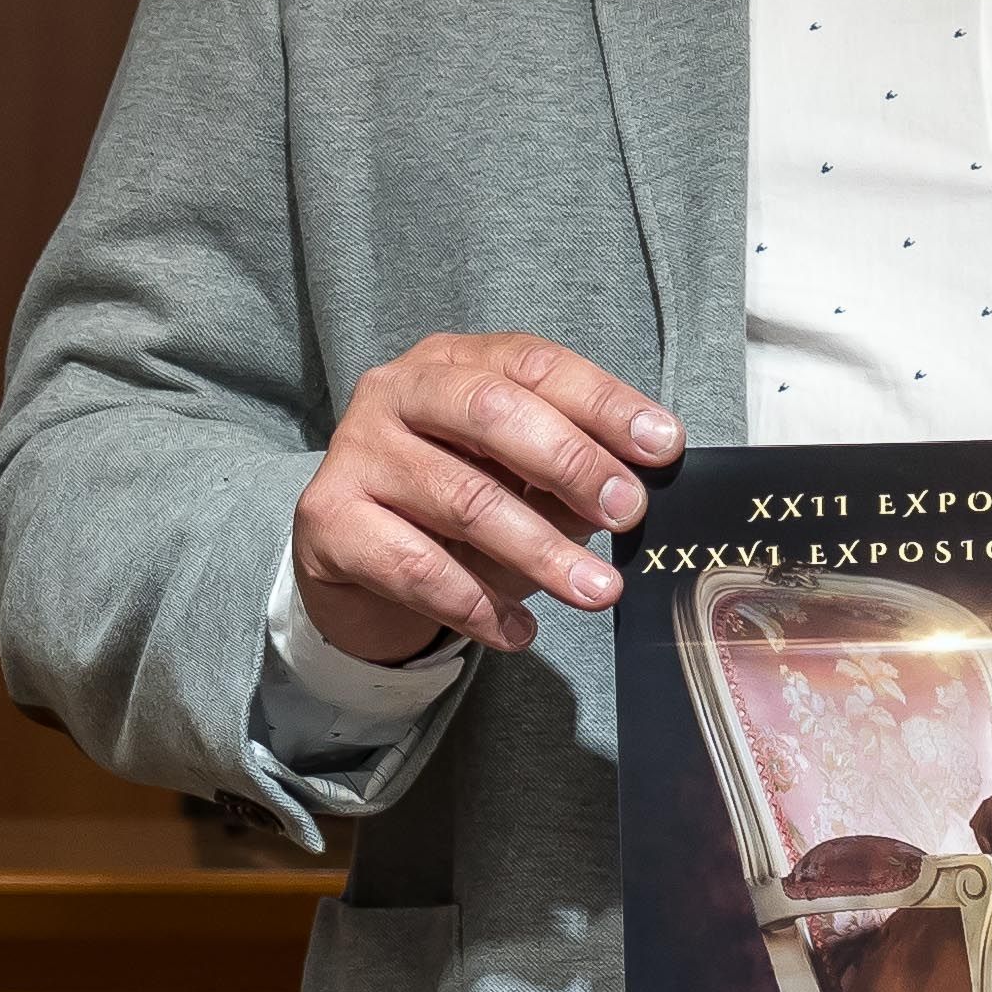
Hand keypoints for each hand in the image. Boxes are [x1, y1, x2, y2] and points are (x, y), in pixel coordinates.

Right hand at [290, 332, 682, 664]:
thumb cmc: (452, 499)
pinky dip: (477, 604)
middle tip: (625, 514)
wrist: (351, 551)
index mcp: (452, 361)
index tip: (663, 447)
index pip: (533, 365)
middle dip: (570, 463)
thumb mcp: (515, 476)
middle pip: (490, 412)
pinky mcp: (328, 519)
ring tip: (595, 592)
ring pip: (461, 499)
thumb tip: (627, 498)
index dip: (602, 402)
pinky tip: (516, 630)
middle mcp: (396, 391)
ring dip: (540, 552)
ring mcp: (355, 451)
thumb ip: (563, 477)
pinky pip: (416, 566)